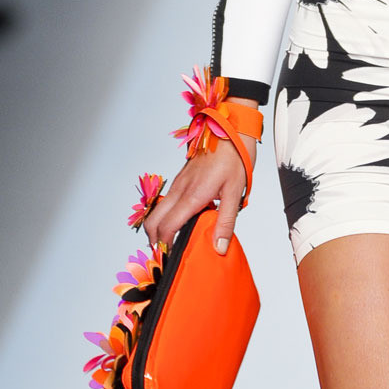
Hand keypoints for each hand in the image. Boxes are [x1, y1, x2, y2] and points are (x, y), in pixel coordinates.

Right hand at [144, 133, 257, 255]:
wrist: (231, 128)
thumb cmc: (236, 157)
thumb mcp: (235, 192)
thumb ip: (225, 222)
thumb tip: (218, 248)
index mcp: (192, 196)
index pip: (166, 228)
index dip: (165, 247)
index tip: (171, 260)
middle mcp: (180, 190)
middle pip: (152, 222)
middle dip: (155, 241)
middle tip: (168, 254)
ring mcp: (178, 182)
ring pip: (157, 211)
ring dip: (159, 228)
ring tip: (175, 241)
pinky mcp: (182, 178)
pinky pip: (167, 201)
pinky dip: (166, 216)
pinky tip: (184, 220)